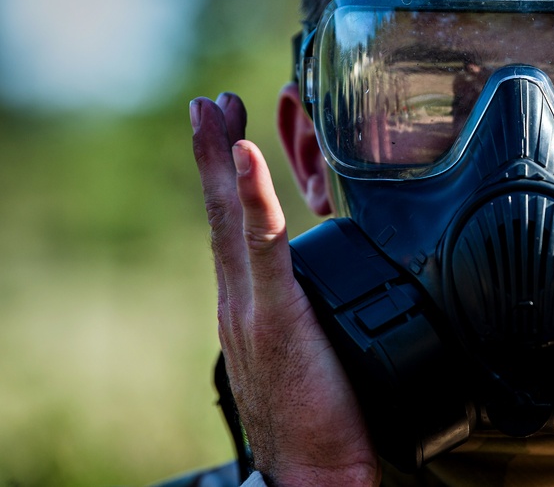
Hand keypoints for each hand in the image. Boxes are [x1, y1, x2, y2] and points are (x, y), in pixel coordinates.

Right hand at [190, 93, 378, 486]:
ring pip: (232, 220)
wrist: (312, 471)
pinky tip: (244, 155)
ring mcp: (251, 307)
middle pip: (224, 214)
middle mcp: (241, 300)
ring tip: (216, 111)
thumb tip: (342, 291)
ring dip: (223, 160)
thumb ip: (316, 313)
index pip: (236, 230)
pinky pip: (261, 247)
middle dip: (215, 155)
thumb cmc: (323, 415)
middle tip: (211, 104)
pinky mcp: (274, 318)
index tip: (231, 135)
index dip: (232, 180)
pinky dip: (251, 197)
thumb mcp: (312, 350)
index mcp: (253, 305)